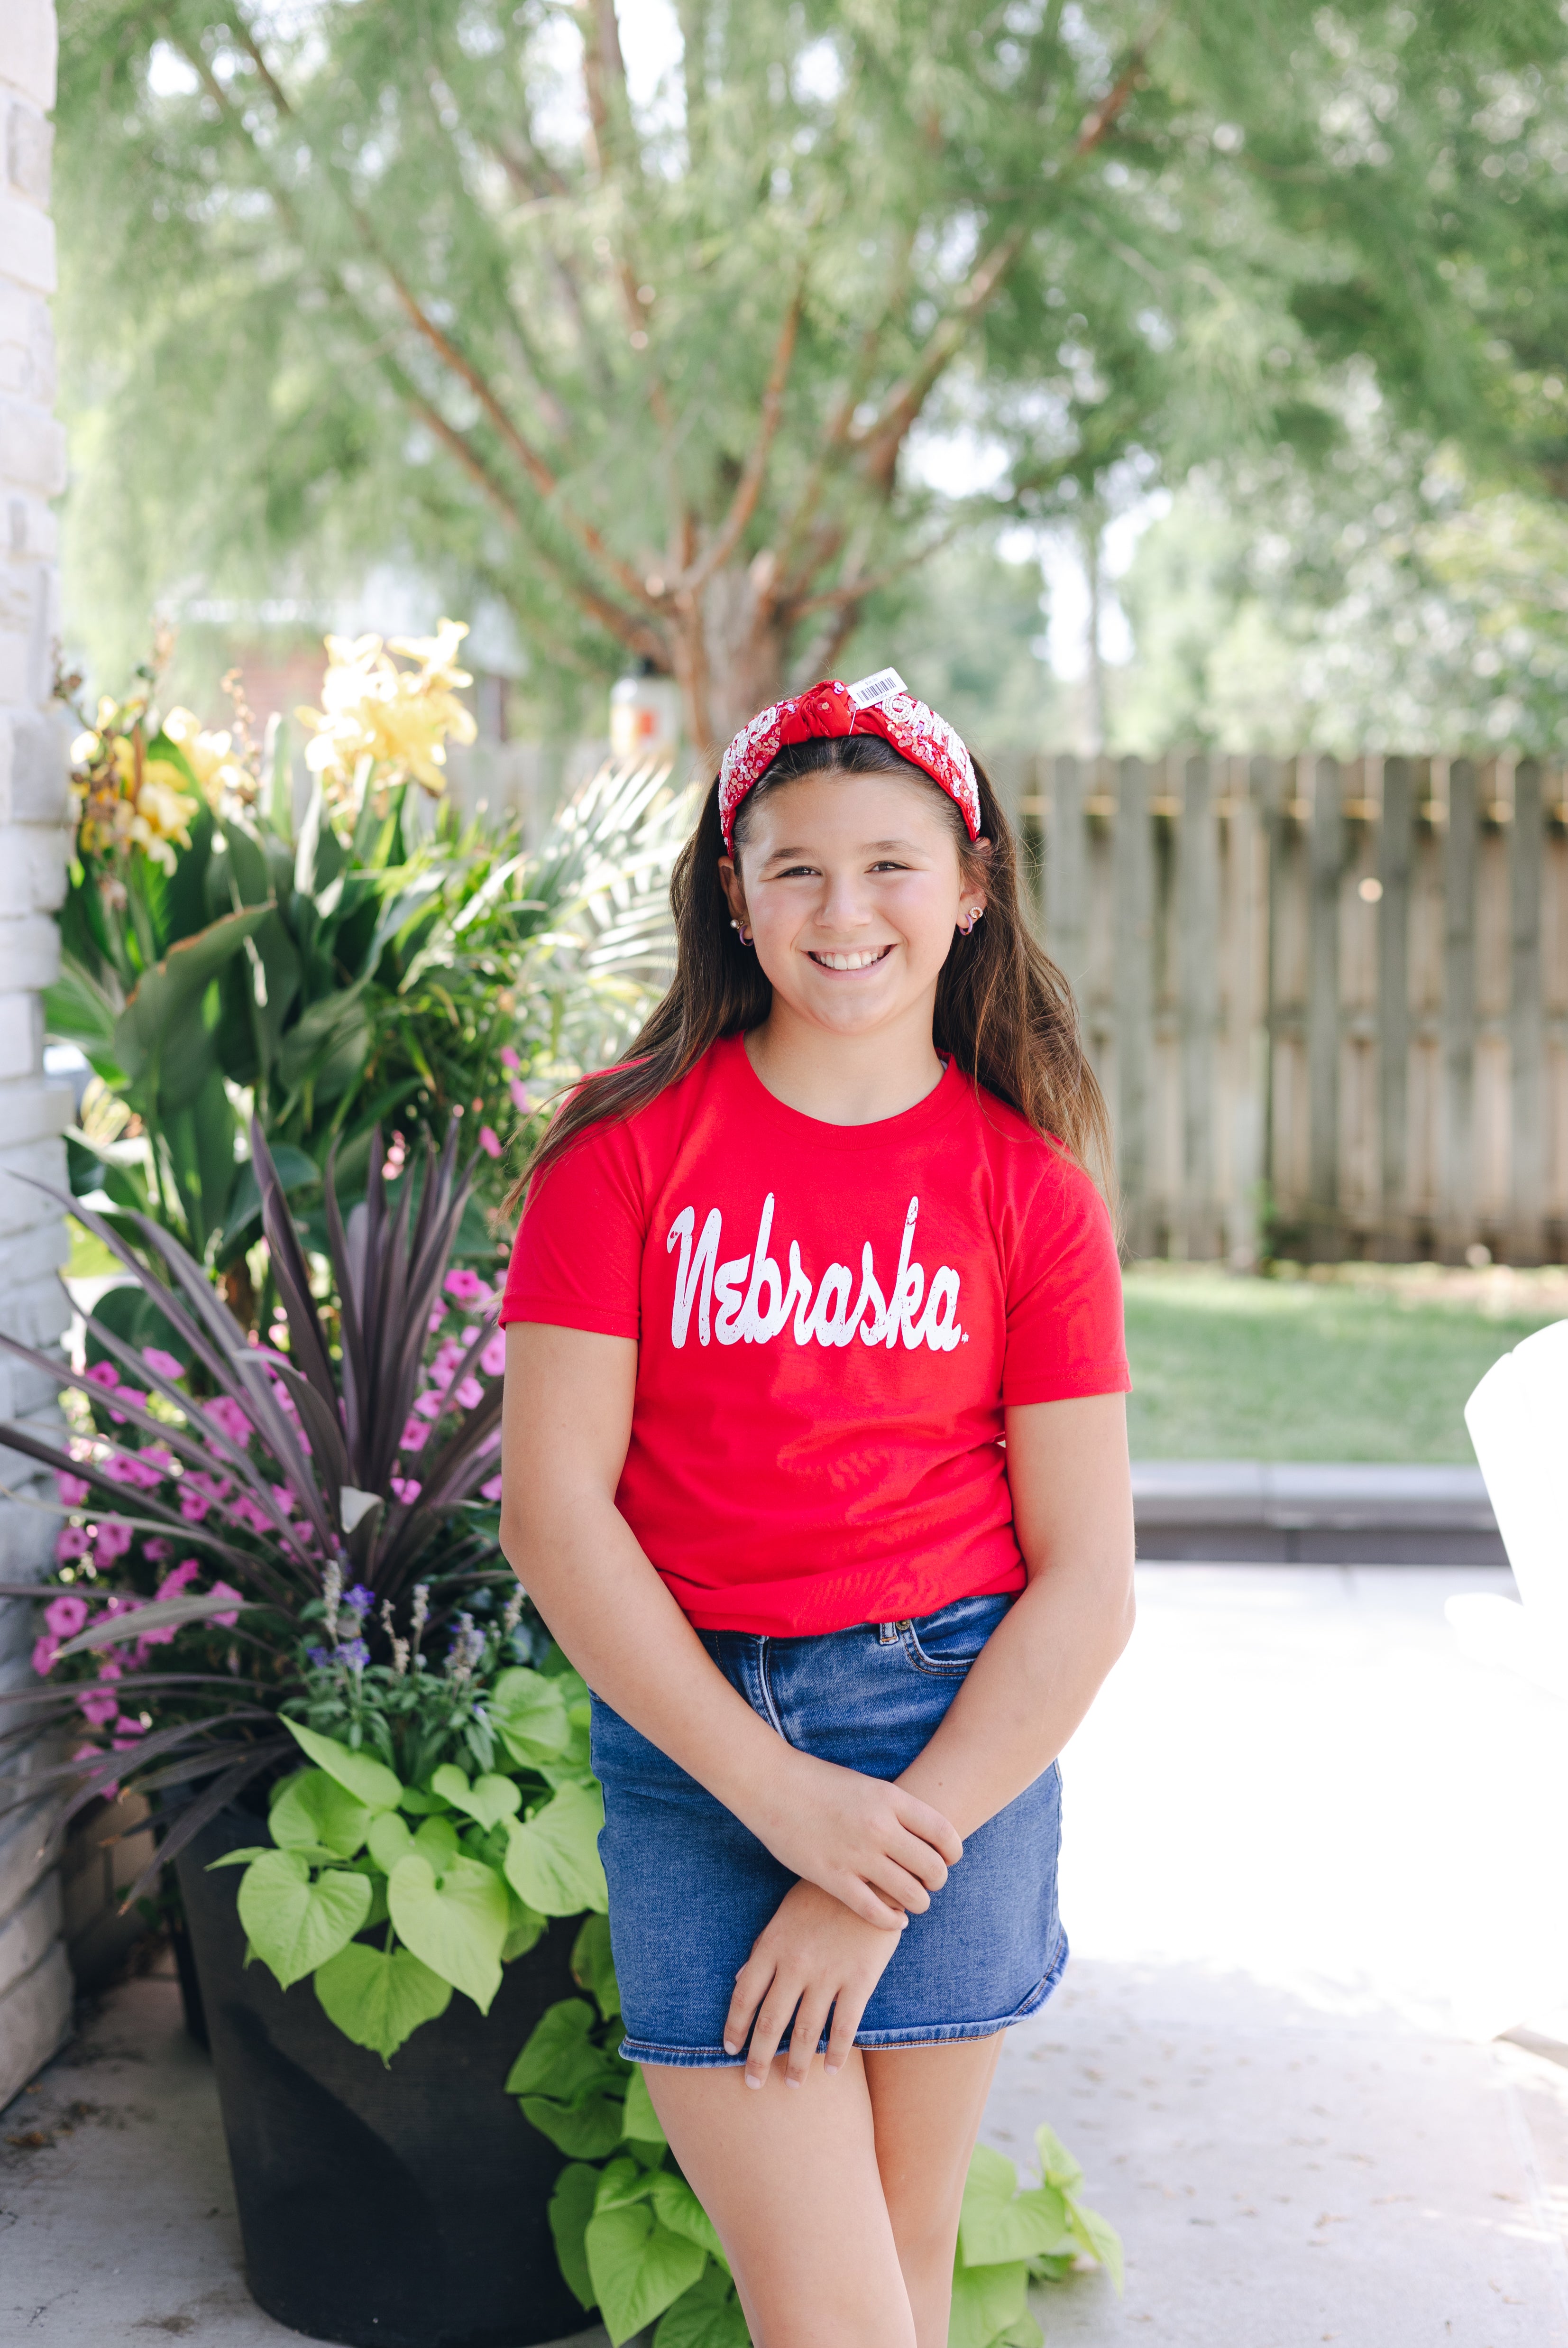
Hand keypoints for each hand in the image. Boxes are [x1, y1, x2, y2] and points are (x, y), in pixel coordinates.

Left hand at [724, 1880, 905, 2086]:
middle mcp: (795, 1965)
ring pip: (806, 2031)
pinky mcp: (860, 1979)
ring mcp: (828, 1974)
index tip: (730, 2050)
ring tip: (792, 2085)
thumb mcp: (784, 1914)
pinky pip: (845, 2026)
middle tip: (753, 2084)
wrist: (871, 1876)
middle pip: (771, 2023)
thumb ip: (762, 1948)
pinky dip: (836, 2052)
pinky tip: (831, 2069)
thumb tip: (740, 1979)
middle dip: (759, 2058)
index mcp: (772, 1946)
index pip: (744, 1996)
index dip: (735, 2027)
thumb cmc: (822, 1894)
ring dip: (797, 2064)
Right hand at [743, 1752, 962, 1930]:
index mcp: (891, 1799)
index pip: (944, 1833)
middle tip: (929, 1882)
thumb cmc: (819, 1782)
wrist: (771, 1784)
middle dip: (937, 1881)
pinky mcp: (834, 1879)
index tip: (949, 1858)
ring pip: (911, 1896)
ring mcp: (857, 1855)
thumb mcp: (867, 1786)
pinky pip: (877, 1912)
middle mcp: (880, 1827)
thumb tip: (924, 1838)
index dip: (954, 1852)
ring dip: (918, 1903)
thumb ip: (895, 1810)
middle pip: (933, 1868)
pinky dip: (892, 1921)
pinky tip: (895, 1919)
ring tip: (912, 1901)